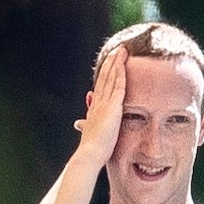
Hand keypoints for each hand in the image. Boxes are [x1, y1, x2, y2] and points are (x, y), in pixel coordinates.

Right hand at [73, 45, 127, 165]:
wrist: (90, 153)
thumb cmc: (92, 149)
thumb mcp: (91, 134)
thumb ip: (89, 125)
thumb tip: (79, 123)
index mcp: (95, 109)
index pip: (101, 86)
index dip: (105, 74)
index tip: (110, 64)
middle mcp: (98, 102)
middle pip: (104, 77)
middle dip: (111, 63)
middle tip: (117, 50)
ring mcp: (105, 103)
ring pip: (111, 77)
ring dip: (116, 62)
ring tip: (122, 50)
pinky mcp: (112, 107)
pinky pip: (118, 85)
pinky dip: (120, 73)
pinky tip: (123, 63)